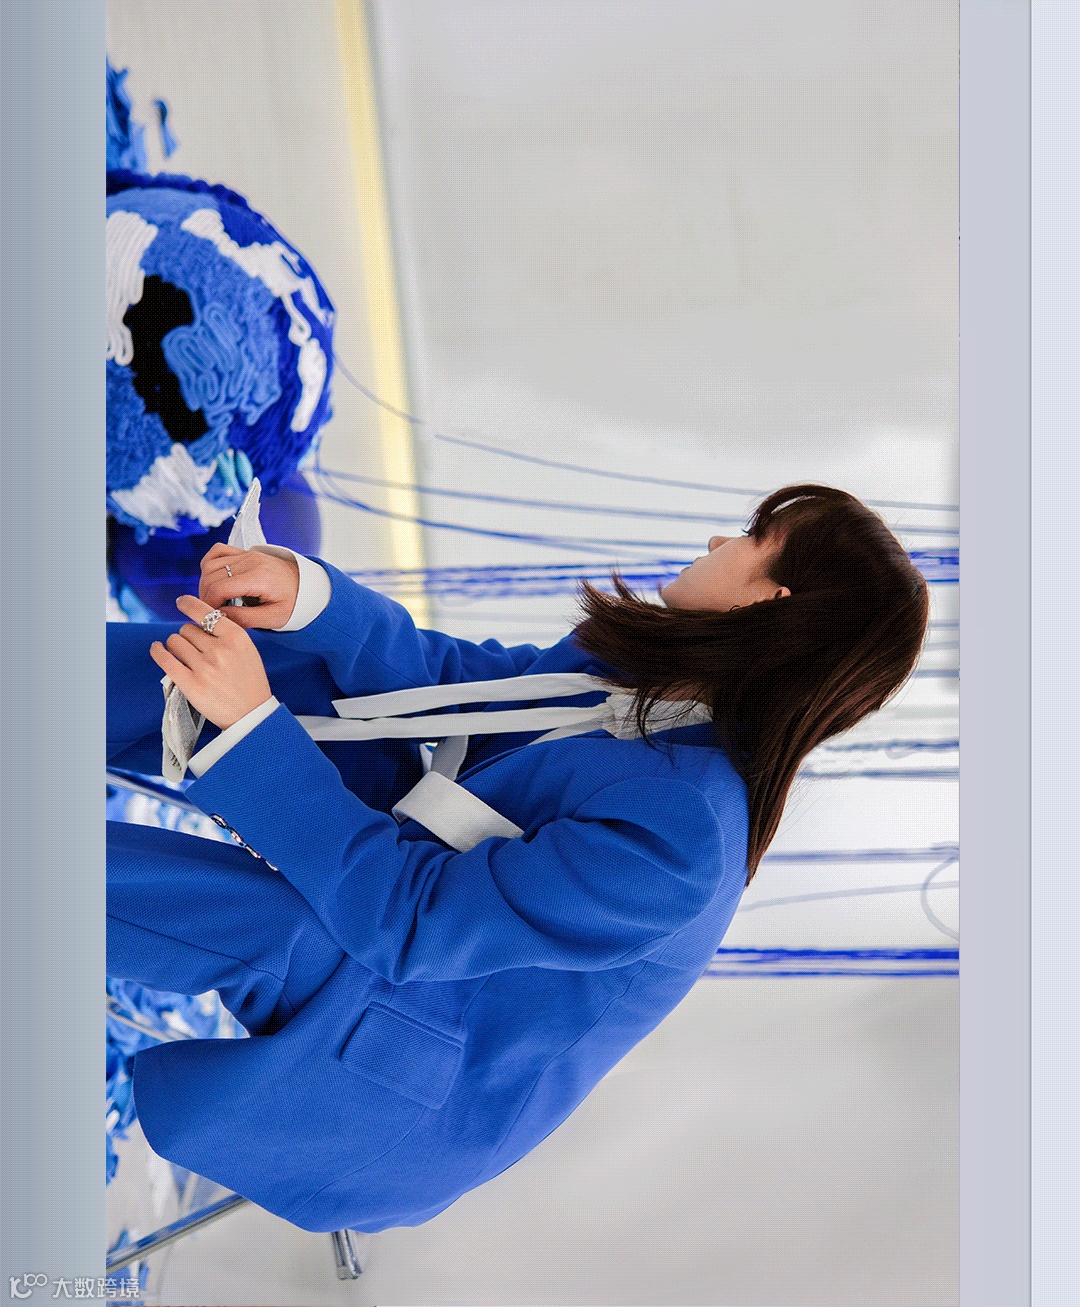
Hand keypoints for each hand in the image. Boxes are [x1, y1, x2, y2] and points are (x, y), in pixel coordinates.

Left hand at [151, 596, 273, 729]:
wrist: (251, 714)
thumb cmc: (249, 681)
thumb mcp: (247, 650)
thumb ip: (226, 633)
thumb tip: (197, 618)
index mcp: (236, 637)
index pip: (205, 611)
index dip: (188, 604)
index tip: (181, 602)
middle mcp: (219, 649)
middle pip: (187, 628)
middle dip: (187, 635)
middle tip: (195, 648)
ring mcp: (203, 667)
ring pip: (175, 642)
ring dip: (176, 645)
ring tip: (185, 656)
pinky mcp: (190, 684)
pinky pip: (165, 659)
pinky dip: (157, 650)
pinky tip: (157, 648)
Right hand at [198, 543, 299, 628]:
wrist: (306, 586)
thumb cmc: (292, 603)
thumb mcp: (272, 618)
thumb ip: (244, 618)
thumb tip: (218, 615)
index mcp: (259, 578)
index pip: (220, 588)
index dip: (209, 604)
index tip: (212, 616)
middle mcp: (251, 561)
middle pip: (211, 576)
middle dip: (206, 596)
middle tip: (213, 610)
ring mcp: (247, 554)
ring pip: (210, 564)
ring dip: (205, 582)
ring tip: (215, 599)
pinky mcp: (245, 552)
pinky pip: (217, 551)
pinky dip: (209, 565)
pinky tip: (214, 580)